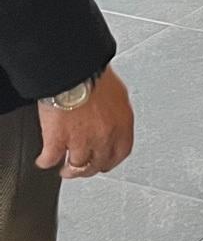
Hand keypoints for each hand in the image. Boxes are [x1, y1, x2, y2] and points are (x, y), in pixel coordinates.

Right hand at [37, 66, 134, 180]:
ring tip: (64, 170)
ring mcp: (81, 141)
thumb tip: (111, 117)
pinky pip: (50, 159)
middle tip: (82, 169)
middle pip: (98, 164)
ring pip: (76, 167)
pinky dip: (45, 161)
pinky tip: (43, 160)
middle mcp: (104, 136)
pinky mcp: (57, 141)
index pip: (121, 152)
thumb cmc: (94, 74)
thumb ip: (114, 111)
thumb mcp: (116, 93)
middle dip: (89, 169)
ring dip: (70, 170)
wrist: (72, 70)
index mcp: (122, 123)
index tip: (104, 163)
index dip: (110, 160)